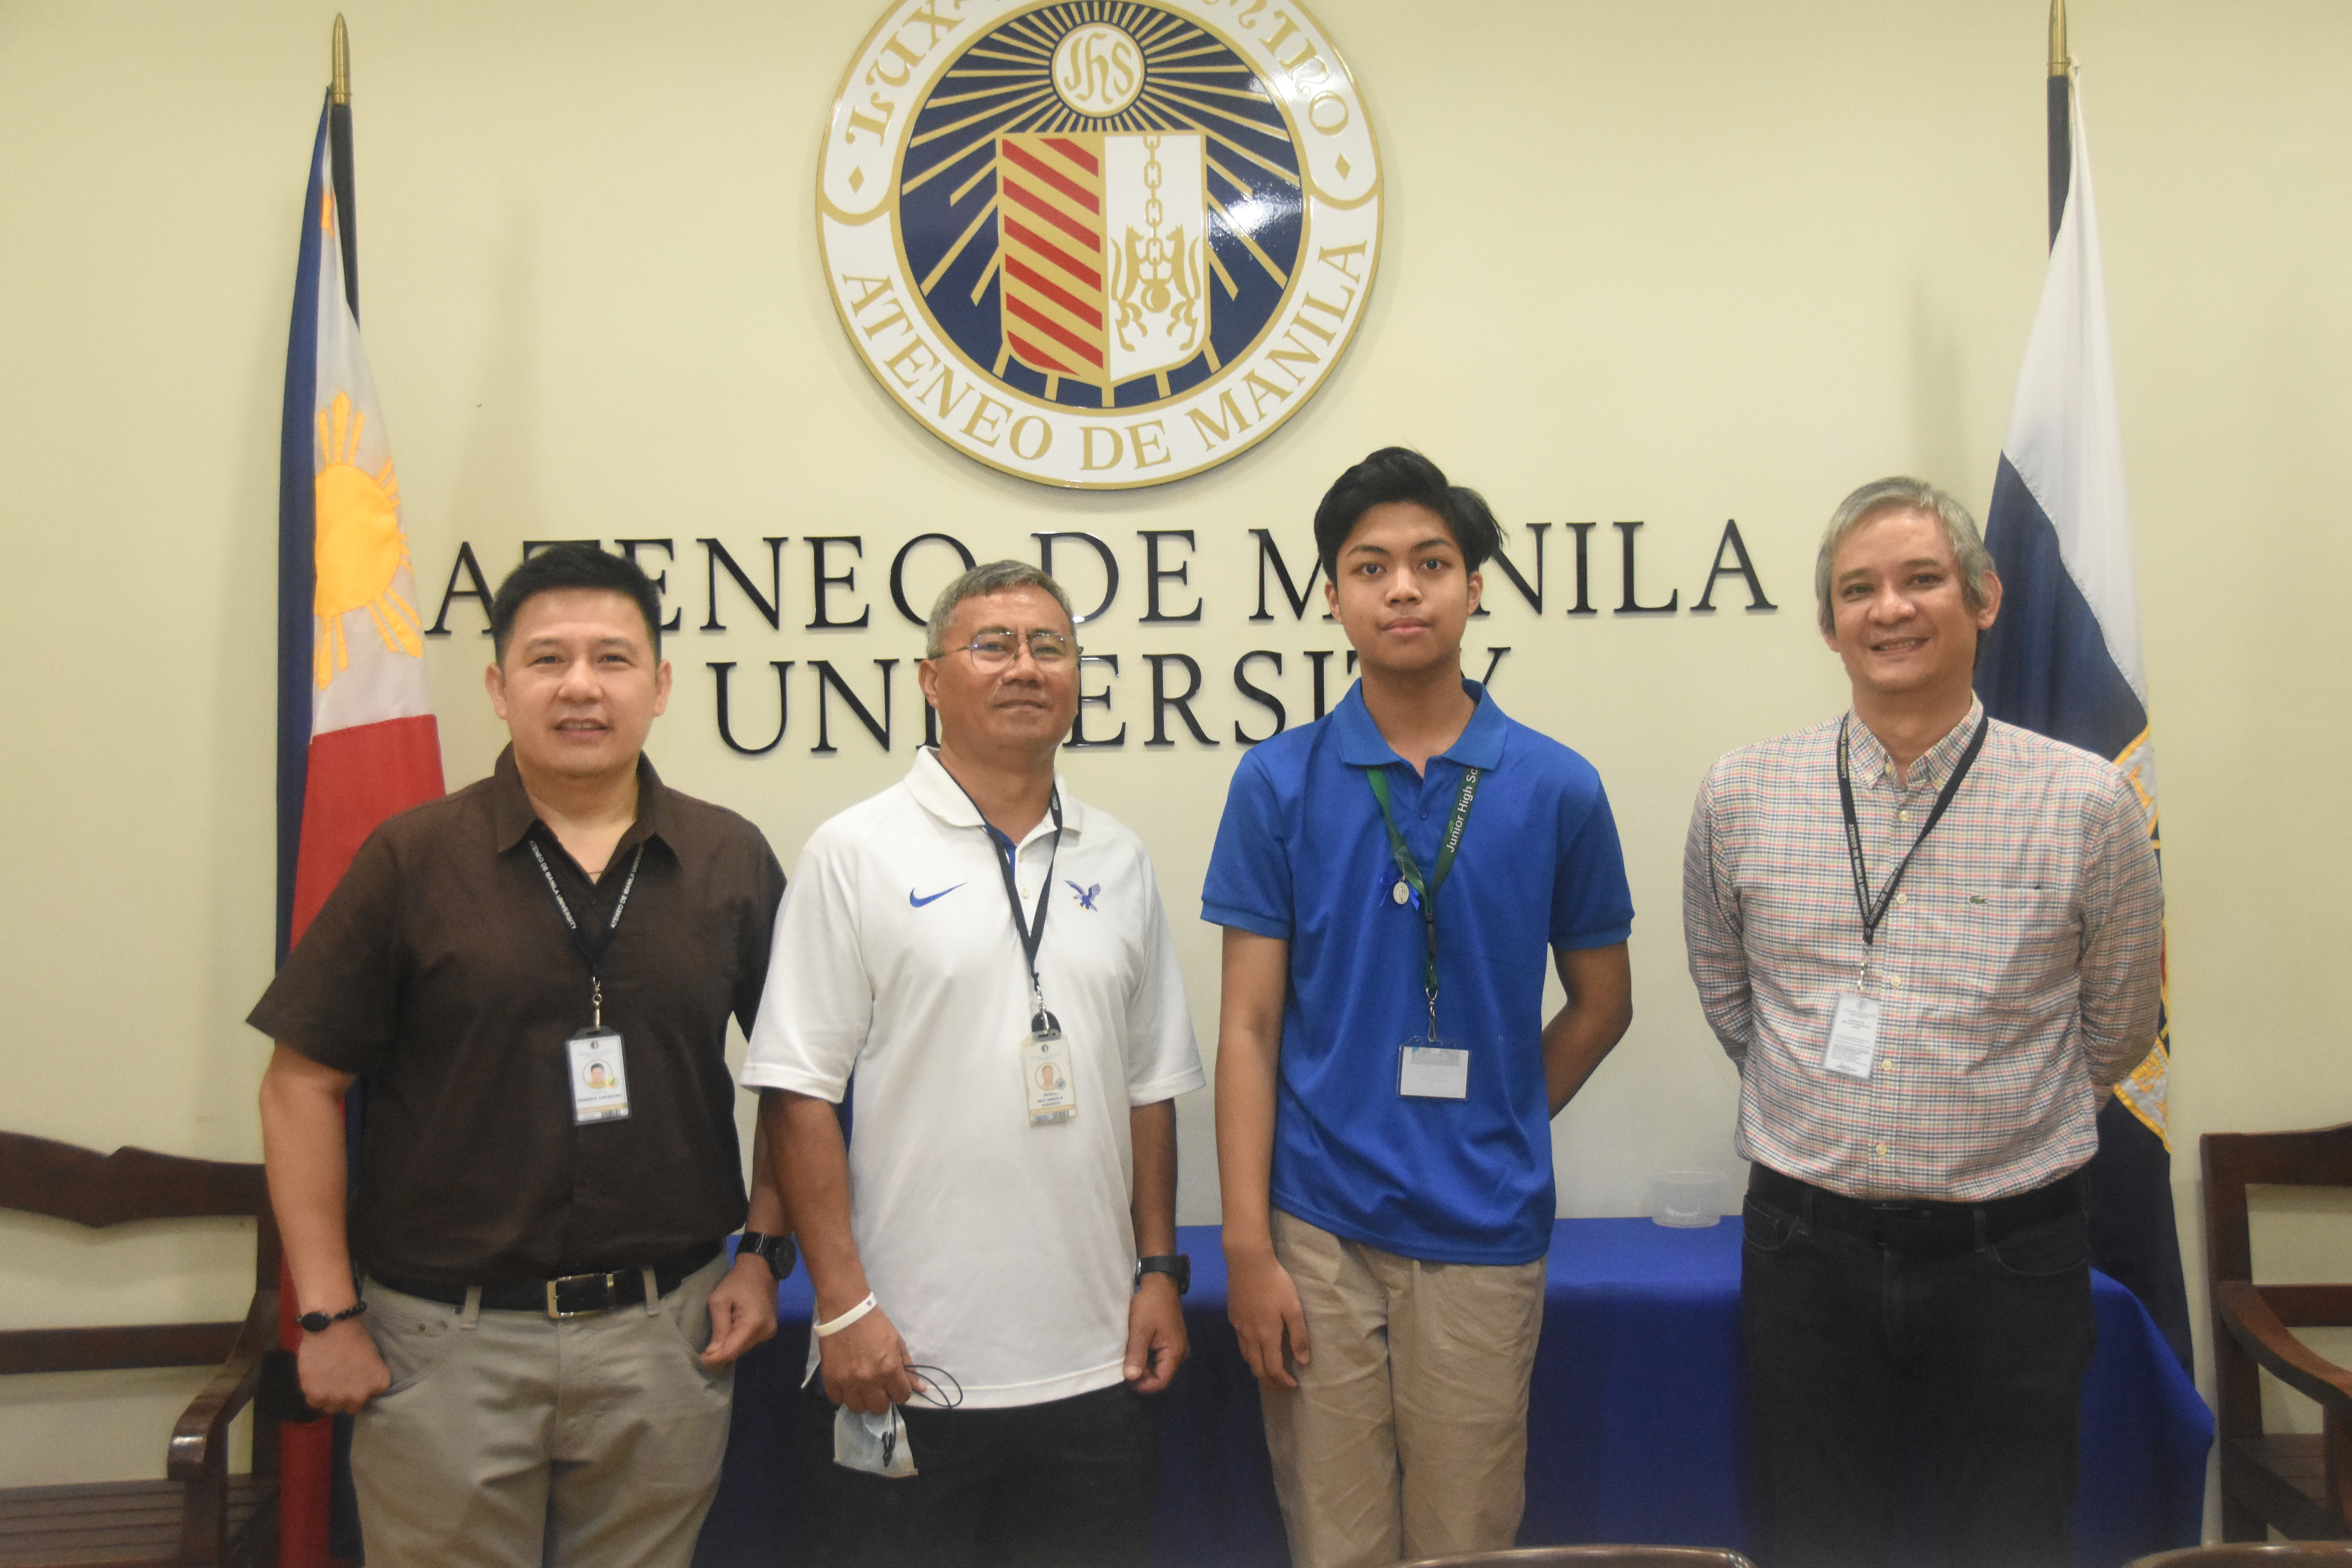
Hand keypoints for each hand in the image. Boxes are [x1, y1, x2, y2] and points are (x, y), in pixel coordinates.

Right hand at [297, 1316, 389, 1413]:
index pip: (369, 1399)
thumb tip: (362, 1387)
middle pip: (350, 1408)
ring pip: (330, 1408)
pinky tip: (315, 1378)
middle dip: (344, 1398)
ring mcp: (336, 1398)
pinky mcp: (316, 1395)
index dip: (359, 1390)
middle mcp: (358, 1397)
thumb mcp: (374, 1359)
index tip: (353, 1381)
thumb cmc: (355, 1336)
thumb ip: (370, 1379)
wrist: (332, 1327)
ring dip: (328, 1397)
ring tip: (325, 1380)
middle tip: (337, 1382)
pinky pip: (314, 1402)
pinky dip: (313, 1393)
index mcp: (378, 1385)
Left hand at [700, 1253, 780, 1366]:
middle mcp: (765, 1332)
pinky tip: (729, 1333)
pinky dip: (737, 1341)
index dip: (714, 1359)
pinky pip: (749, 1342)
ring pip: (743, 1349)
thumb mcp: (719, 1300)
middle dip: (719, 1353)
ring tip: (715, 1340)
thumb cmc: (737, 1281)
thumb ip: (718, 1327)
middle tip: (703, 1350)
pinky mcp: (769, 1330)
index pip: (731, 1351)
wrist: (761, 1268)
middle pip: (737, 1352)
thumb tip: (712, 1353)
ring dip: (728, 1347)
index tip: (698, 1359)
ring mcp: (769, 1331)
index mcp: (753, 1323)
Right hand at [818, 1305, 914, 1413]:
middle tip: (877, 1386)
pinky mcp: (830, 1380)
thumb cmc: (875, 1325)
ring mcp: (848, 1382)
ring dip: (862, 1399)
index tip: (894, 1385)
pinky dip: (843, 1394)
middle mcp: (869, 1380)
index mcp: (889, 1369)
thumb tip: (921, 1389)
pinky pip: (838, 1400)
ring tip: (860, 1385)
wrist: (846, 1312)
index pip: (901, 1398)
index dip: (899, 1392)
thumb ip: (908, 1369)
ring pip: (858, 1408)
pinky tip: (846, 1382)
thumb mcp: (898, 1344)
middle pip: (879, 1408)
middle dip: (881, 1399)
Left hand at [1124, 1275, 1188, 1392]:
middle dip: (1143, 1377)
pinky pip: (1159, 1359)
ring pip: (1159, 1369)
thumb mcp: (1140, 1330)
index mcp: (1175, 1353)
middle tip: (1125, 1368)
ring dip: (1144, 1368)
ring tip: (1128, 1360)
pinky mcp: (1171, 1343)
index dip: (1144, 1385)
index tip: (1127, 1378)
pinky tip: (1136, 1353)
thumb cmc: (1150, 1306)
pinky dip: (1147, 1360)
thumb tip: (1131, 1378)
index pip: (1161, 1382)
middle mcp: (1180, 1354)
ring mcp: (1176, 1349)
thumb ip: (1136, 1354)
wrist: (1161, 1285)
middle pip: (1161, 1377)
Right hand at [1225, 1245, 1308, 1390]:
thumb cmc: (1275, 1284)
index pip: (1273, 1369)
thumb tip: (1303, 1362)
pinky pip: (1241, 1344)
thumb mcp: (1293, 1308)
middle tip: (1281, 1386)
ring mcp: (1239, 1327)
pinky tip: (1256, 1347)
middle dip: (1270, 1382)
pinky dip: (1250, 1354)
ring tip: (1270, 1371)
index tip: (1293, 1386)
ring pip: (1247, 1358)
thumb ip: (1298, 1336)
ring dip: (1259, 1369)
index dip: (1283, 1382)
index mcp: (1267, 1337)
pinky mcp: (1233, 1317)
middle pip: (1257, 1369)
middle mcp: (1250, 1337)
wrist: (1247, 1263)